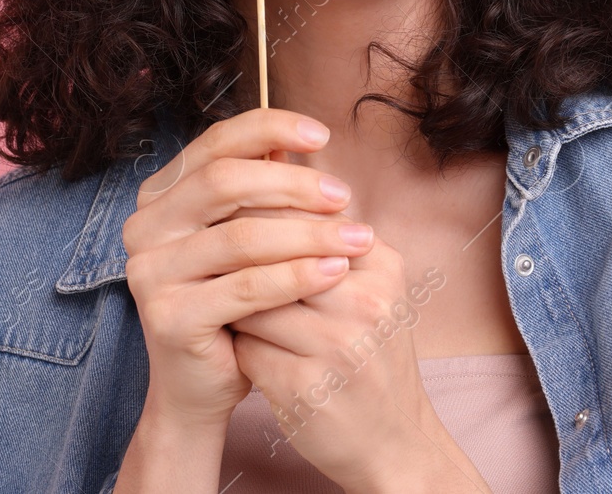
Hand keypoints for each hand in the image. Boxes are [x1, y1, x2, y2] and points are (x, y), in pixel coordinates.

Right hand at [120, 108, 377, 427]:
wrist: (201, 386)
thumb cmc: (233, 304)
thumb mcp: (247, 238)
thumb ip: (262, 191)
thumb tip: (303, 140)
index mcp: (159, 196)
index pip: (215, 144)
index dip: (269, 128)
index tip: (321, 135)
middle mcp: (144, 227)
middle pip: (225, 182)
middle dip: (294, 184)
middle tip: (343, 196)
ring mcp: (150, 272)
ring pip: (241, 237)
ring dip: (308, 234)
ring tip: (356, 239)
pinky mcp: (169, 316)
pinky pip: (246, 287)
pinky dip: (297, 276)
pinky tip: (335, 272)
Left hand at [227, 232, 493, 493]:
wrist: (395, 442)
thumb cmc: (371, 355)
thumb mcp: (371, 288)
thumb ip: (327, 238)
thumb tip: (270, 169)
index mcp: (382, 267)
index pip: (305, 219)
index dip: (261, 217)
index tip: (235, 224)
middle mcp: (366, 303)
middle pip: (275, 256)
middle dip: (241, 260)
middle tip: (216, 263)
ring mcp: (337, 348)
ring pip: (253, 302)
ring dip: (234, 306)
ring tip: (229, 307)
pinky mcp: (305, 388)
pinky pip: (246, 350)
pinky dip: (239, 348)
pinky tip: (244, 351)